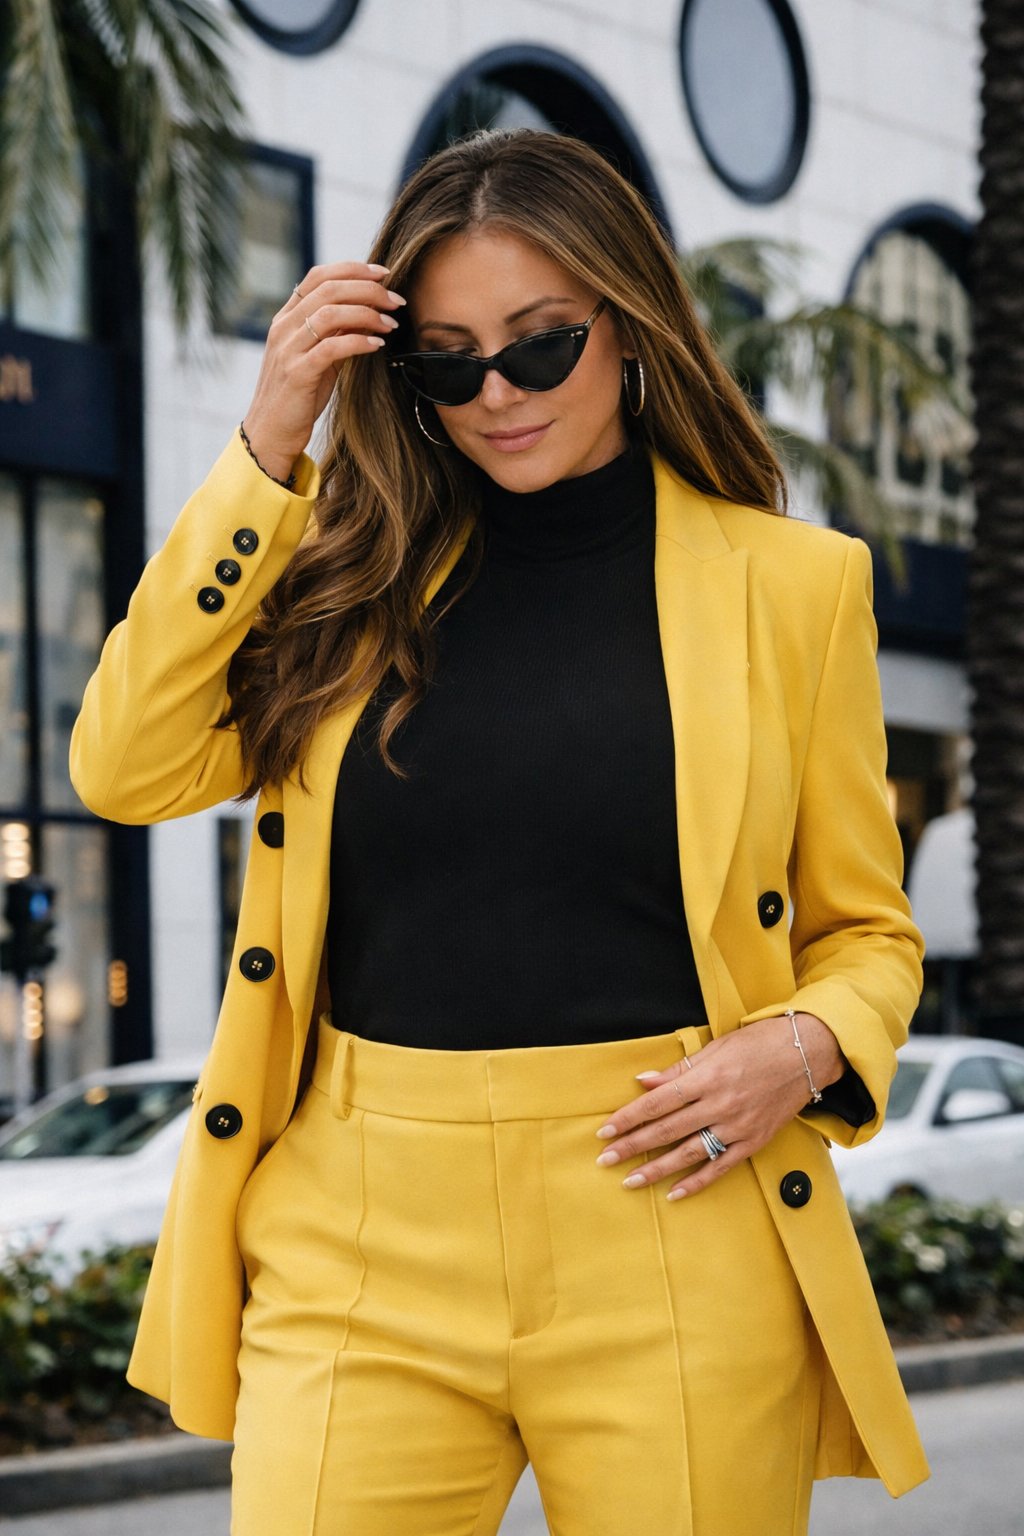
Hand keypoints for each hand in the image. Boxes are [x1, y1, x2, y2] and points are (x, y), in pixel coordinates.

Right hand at [241, 261, 406, 480]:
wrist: (271, 433)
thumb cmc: (299, 396)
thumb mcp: (319, 358)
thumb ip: (338, 334)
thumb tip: (371, 313)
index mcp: (287, 318)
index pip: (318, 277)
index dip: (352, 269)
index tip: (383, 274)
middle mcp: (284, 328)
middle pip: (328, 290)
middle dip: (368, 290)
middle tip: (395, 301)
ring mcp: (288, 349)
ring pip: (328, 314)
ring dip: (366, 314)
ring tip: (390, 324)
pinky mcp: (297, 374)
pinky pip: (331, 348)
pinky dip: (358, 342)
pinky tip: (377, 346)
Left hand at [593, 1013, 843, 1200]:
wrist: (807, 1054)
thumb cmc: (758, 1043)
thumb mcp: (716, 1048)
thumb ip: (680, 1070)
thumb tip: (644, 1082)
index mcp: (707, 1078)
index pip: (658, 1102)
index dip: (629, 1118)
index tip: (605, 1131)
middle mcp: (719, 1104)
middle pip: (667, 1130)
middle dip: (632, 1146)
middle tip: (605, 1160)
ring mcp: (737, 1126)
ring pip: (688, 1153)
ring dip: (656, 1169)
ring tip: (630, 1181)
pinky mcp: (753, 1142)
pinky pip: (720, 1167)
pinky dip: (697, 1182)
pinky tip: (674, 1194)